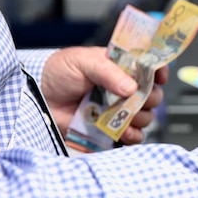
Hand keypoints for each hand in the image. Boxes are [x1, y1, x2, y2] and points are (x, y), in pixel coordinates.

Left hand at [40, 46, 168, 144]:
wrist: (39, 99)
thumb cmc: (58, 74)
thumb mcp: (82, 61)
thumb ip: (107, 72)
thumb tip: (130, 87)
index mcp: (121, 67)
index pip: (150, 67)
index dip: (159, 71)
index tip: (158, 77)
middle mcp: (125, 89)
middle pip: (153, 94)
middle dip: (149, 97)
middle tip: (135, 97)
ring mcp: (120, 109)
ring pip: (147, 115)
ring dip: (140, 117)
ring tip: (123, 115)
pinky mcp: (113, 128)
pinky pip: (135, 135)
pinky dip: (134, 135)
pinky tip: (124, 131)